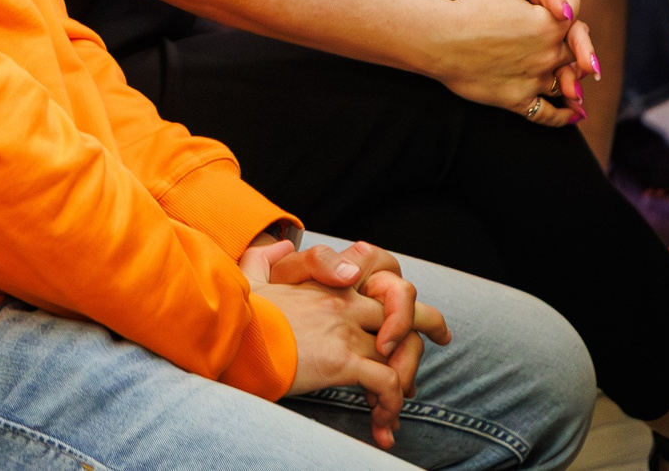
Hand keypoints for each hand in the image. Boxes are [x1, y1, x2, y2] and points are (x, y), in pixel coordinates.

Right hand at [242, 240, 447, 448]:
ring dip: (407, 379)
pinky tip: (382, 423)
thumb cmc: (236, 314)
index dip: (395, 290)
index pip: (377, 273)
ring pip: (401, 351)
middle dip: (428, 323)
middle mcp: (342, 301)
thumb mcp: (249, 278)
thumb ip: (265, 260)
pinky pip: (387, 382)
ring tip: (399, 404)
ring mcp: (344, 329)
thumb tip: (278, 245)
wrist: (227, 336)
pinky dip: (392, 405)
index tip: (399, 304)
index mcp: (325, 282)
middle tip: (442, 338)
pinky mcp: (342, 361)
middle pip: (404, 306)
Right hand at [426, 0, 595, 120]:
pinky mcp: (518, 99)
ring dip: (574, 82)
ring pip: (565, 81)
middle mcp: (549, 53)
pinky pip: (546, 112)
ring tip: (579, 86)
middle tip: (578, 44)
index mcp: (551, 22)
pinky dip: (562, 116)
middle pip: (574, 48)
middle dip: (576, 43)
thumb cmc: (472, 6)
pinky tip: (573, 115)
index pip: (574, 10)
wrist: (440, 39)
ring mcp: (535, 78)